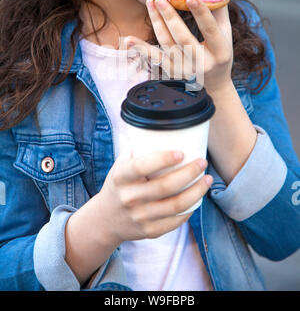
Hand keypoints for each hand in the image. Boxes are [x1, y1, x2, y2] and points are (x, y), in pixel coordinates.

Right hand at [95, 150, 211, 245]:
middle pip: (166, 186)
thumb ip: (135, 149)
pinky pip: (175, 221)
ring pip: (176, 205)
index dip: (163, 159)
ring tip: (207, 179)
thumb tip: (156, 126)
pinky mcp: (149, 231)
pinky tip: (197, 199)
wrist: (105, 220)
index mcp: (121, 177)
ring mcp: (139, 217)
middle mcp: (129, 198)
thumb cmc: (118, 186)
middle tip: (202, 163)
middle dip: (189, 173)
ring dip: (196, 191)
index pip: (142, 166)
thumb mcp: (119, 166)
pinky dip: (190, 209)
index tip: (181, 152)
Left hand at [124, 0, 233, 95]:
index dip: (201, 13)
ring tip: (150, 2)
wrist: (214, 85)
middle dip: (170, 17)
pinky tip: (129, 40)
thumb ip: (219, 12)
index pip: (210, 30)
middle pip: (183, 37)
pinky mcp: (172, 73)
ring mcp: (185, 70)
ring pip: (167, 44)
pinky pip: (155, 59)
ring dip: (156, 23)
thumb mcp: (226, 36)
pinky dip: (141, 49)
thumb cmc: (219, 53)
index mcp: (220, 52)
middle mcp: (202, 63)